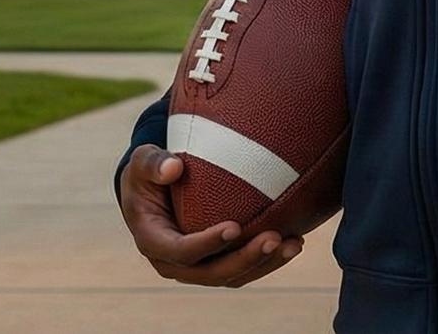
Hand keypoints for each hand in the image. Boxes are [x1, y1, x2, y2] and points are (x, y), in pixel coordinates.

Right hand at [121, 143, 306, 286]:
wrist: (152, 191)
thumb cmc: (149, 173)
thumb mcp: (143, 162)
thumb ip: (153, 163)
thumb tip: (174, 167)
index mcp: (153, 242)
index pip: (181, 251)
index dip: (208, 244)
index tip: (235, 227)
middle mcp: (173, 263)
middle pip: (212, 273)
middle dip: (245, 259)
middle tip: (273, 237)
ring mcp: (196, 268)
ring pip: (233, 276)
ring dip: (265, 263)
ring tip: (294, 243)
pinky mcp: (215, 264)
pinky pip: (244, 269)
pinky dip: (269, 259)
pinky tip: (294, 241)